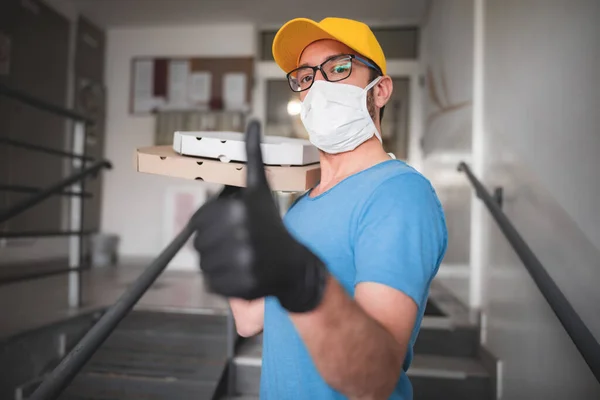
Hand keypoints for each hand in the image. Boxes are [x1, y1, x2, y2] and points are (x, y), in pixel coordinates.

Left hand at [191, 121, 327, 312]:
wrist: (294, 264)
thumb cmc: (271, 225)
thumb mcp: (260, 189)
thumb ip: (252, 156)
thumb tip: (252, 123)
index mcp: (238, 209)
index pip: (198, 222)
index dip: (212, 225)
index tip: (232, 227)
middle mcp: (239, 235)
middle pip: (198, 244)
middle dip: (213, 245)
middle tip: (236, 244)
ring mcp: (240, 262)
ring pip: (203, 265)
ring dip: (217, 263)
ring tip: (240, 257)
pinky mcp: (240, 286)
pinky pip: (212, 283)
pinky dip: (222, 281)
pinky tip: (241, 272)